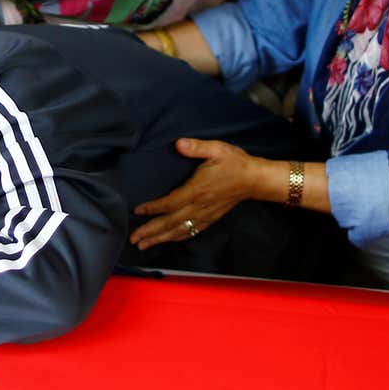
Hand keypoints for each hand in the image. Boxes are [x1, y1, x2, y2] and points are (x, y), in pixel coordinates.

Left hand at [129, 138, 262, 249]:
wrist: (255, 180)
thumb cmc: (235, 163)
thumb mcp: (217, 149)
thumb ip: (196, 147)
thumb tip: (179, 144)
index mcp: (197, 190)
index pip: (170, 203)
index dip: (152, 208)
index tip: (137, 211)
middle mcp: (199, 206)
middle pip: (170, 223)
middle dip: (150, 232)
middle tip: (133, 239)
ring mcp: (205, 215)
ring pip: (179, 231)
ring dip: (160, 239)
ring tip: (144, 245)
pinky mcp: (211, 219)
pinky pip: (191, 232)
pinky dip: (177, 237)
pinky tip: (168, 240)